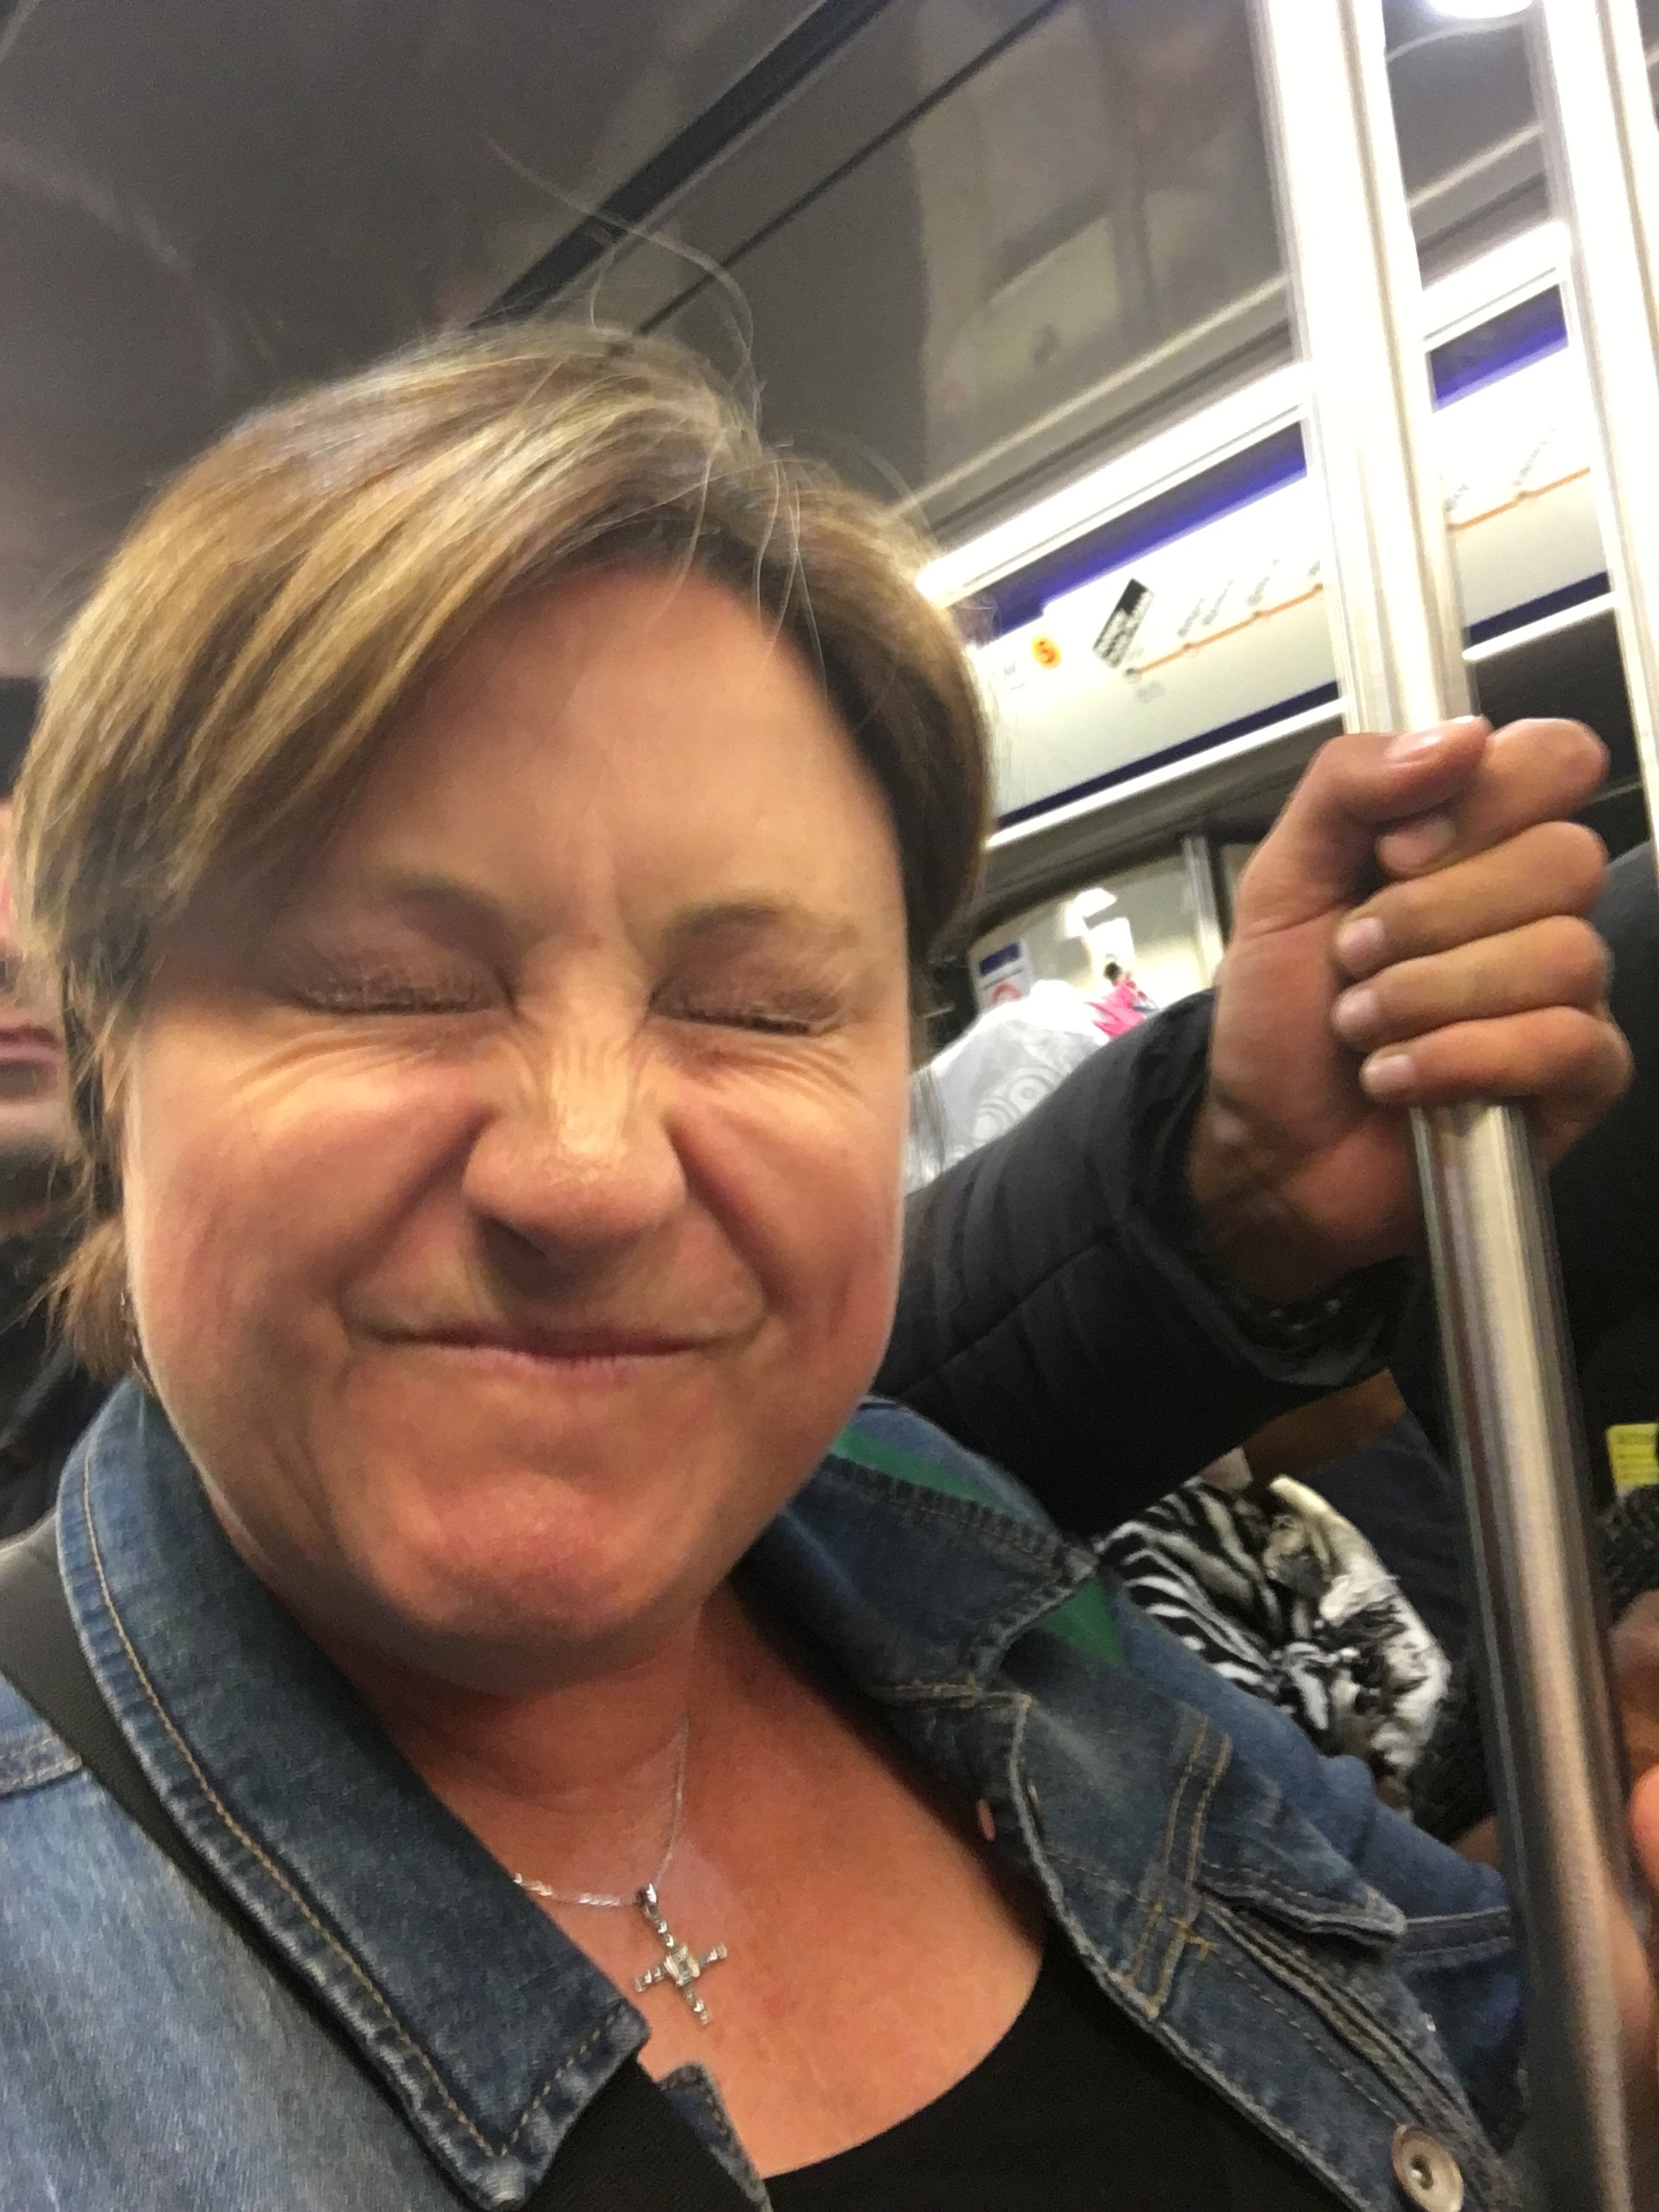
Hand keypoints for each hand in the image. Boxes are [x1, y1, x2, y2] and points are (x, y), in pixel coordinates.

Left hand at [1188, 716, 1629, 1300]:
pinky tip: (1398, 1078)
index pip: (1556, 759)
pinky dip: (1460, 1059)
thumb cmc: (1279, 1018)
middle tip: (1354, 958)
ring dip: (1429, 995)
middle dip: (1430, 917)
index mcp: (1478, 840)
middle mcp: (1536, 909)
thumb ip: (1348, 783)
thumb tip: (1461, 734)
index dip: (1483, 800)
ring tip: (1364, 1028)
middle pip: (1565, 858)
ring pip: (1564, 953)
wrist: (1263, 1144)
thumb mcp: (1281, 880)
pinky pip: (1566, 1042)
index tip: (1392, 853)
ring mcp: (1566, 996)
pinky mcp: (1573, 1082)